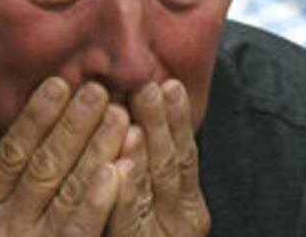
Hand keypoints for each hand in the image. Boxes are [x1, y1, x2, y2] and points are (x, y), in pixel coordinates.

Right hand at [0, 78, 128, 235]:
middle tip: (101, 90)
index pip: (11, 152)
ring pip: (65, 192)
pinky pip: (80, 228)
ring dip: (95, 150)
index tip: (61, 83)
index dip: (37, 116)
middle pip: (42, 166)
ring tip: (120, 116)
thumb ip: (11, 179)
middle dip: (74, 125)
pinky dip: (100, 197)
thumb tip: (48, 116)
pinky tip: (119, 168)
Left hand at [107, 80, 209, 235]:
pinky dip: (125, 194)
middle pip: (170, 163)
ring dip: (142, 148)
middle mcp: (179, 220)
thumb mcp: (155, 209)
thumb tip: (138, 123)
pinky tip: (119, 168)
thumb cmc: (141, 235)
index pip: (186, 155)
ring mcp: (159, 236)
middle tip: (146, 86)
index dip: (178, 120)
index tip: (170, 84)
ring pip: (153, 186)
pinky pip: (128, 222)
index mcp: (187, 207)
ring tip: (132, 116)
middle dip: (159, 122)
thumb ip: (150, 174)